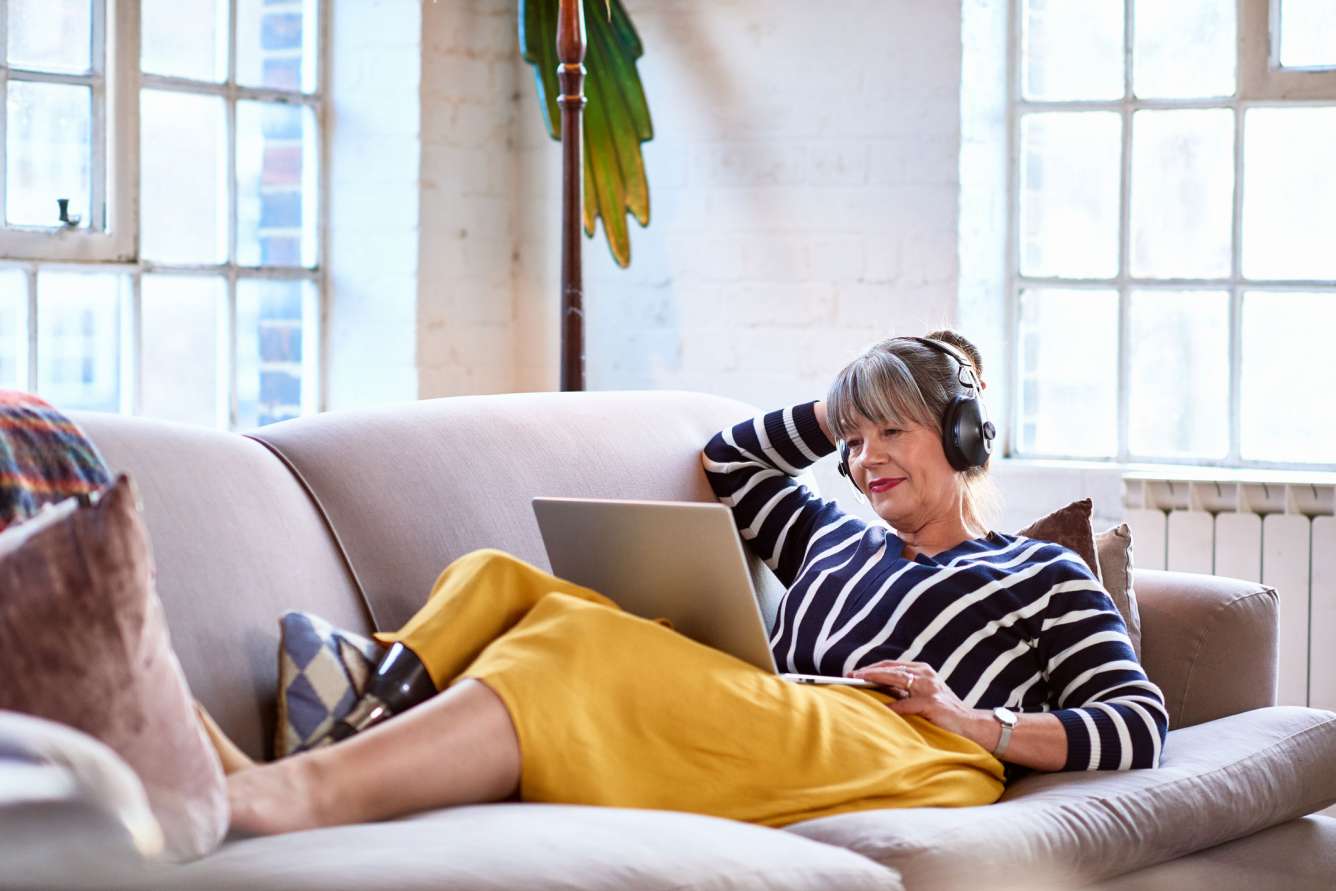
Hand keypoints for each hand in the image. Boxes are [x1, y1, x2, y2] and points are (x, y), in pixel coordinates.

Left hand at [847, 660, 982, 740]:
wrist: (973, 726)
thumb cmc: (944, 713)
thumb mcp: (922, 697)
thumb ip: (903, 691)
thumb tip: (876, 690)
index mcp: (922, 670)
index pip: (892, 665)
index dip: (872, 668)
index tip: (854, 672)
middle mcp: (925, 674)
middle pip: (892, 668)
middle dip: (869, 671)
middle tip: (851, 675)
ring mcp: (930, 687)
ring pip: (897, 678)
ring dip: (876, 678)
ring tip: (859, 681)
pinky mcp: (933, 703)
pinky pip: (908, 704)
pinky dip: (893, 706)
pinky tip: (880, 708)